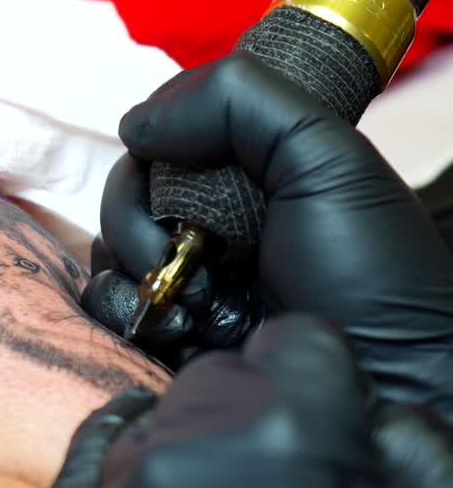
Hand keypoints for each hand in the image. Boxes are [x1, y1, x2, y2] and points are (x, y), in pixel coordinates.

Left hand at [23, 315, 452, 487]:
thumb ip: (405, 453)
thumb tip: (356, 406)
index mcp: (295, 436)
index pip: (294, 346)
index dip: (314, 386)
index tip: (313, 419)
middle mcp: (188, 457)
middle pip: (214, 385)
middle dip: (247, 424)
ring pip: (147, 428)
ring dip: (182, 459)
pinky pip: (82, 474)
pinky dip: (115, 482)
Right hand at [82, 54, 452, 411]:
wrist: (385, 385)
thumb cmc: (372, 277)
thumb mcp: (326, 161)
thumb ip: (240, 102)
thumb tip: (134, 124)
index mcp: (250, 174)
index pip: (164, 138)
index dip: (157, 153)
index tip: (184, 179)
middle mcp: (211, 224)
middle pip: (126, 194)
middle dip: (141, 221)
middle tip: (191, 253)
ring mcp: (182, 282)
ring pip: (108, 250)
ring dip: (136, 270)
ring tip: (196, 303)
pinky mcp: (160, 336)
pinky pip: (102, 306)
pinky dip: (123, 312)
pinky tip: (179, 331)